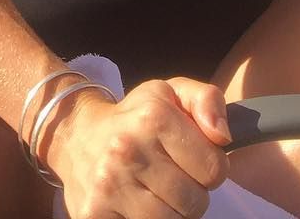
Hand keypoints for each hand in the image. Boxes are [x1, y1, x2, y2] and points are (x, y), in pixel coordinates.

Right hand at [44, 77, 230, 218]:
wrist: (76, 136)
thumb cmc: (135, 116)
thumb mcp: (172, 93)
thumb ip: (208, 101)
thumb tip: (223, 137)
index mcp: (153, 117)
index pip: (214, 169)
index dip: (210, 166)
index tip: (192, 158)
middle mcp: (128, 151)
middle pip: (196, 202)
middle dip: (192, 192)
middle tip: (172, 176)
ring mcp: (109, 187)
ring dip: (171, 212)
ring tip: (156, 190)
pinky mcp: (94, 215)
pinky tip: (136, 203)